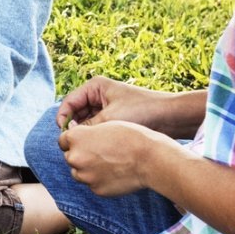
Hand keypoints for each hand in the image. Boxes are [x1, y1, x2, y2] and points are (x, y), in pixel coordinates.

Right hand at [58, 75, 197, 135]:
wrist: (171, 117)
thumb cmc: (142, 110)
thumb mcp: (110, 118)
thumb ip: (87, 127)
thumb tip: (70, 137)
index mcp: (95, 87)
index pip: (69, 102)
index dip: (63, 118)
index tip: (64, 134)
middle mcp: (99, 95)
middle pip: (76, 112)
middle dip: (74, 127)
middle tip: (76, 143)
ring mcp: (106, 107)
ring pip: (86, 122)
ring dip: (86, 133)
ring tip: (87, 146)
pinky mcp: (114, 118)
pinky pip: (98, 127)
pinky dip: (95, 136)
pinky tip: (96, 147)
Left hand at [58, 119, 168, 196]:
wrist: (149, 158)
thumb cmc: (131, 136)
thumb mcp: (105, 126)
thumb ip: (87, 135)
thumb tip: (78, 143)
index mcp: (76, 137)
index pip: (63, 141)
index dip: (73, 141)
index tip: (83, 143)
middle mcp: (75, 157)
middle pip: (70, 157)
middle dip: (80, 156)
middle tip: (100, 154)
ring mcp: (85, 176)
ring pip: (79, 173)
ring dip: (87, 170)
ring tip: (108, 164)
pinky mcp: (96, 189)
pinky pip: (92, 185)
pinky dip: (100, 180)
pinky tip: (115, 174)